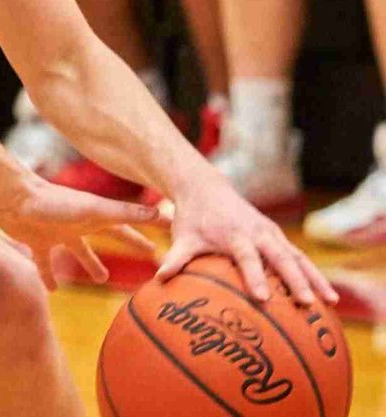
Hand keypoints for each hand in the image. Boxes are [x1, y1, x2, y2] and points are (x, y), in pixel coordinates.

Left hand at [0, 176, 164, 289]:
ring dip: (90, 264)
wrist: (12, 198)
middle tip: (147, 254)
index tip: (170, 232)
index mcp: (95, 216)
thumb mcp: (95, 210)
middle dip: (128, 243)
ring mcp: (57, 232)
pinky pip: (44, 262)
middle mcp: (78, 223)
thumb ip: (125, 213)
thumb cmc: (54, 202)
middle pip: (109, 236)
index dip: (148, 228)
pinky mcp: (36, 241)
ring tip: (101, 280)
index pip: (128, 224)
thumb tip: (163, 213)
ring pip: (79, 251)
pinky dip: (48, 275)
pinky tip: (52, 291)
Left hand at [159, 177, 335, 305]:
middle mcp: (257, 232)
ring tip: (331, 302)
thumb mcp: (183, 236)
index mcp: (234, 233)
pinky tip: (327, 295)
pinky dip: (314, 273)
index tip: (262, 298)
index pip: (246, 257)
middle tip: (307, 304)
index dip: (254, 277)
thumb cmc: (192, 217)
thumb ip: (175, 258)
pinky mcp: (278, 236)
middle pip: (280, 257)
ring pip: (297, 256)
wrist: (206, 187)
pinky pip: (299, 256)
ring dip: (314, 278)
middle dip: (295, 280)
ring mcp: (271, 233)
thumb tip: (159, 279)